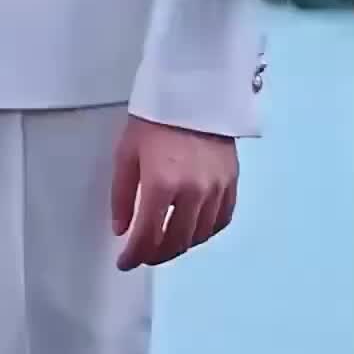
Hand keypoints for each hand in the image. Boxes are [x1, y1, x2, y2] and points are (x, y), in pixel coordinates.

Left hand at [111, 116, 238, 270]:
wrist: (193, 90)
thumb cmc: (153, 118)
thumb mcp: (126, 153)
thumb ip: (121, 195)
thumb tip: (122, 229)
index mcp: (161, 184)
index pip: (147, 236)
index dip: (134, 256)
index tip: (125, 262)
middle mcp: (192, 192)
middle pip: (175, 242)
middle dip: (156, 255)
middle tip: (143, 255)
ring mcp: (215, 188)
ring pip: (199, 235)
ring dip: (180, 246)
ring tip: (165, 244)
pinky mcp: (231, 181)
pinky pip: (221, 219)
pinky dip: (205, 232)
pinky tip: (193, 231)